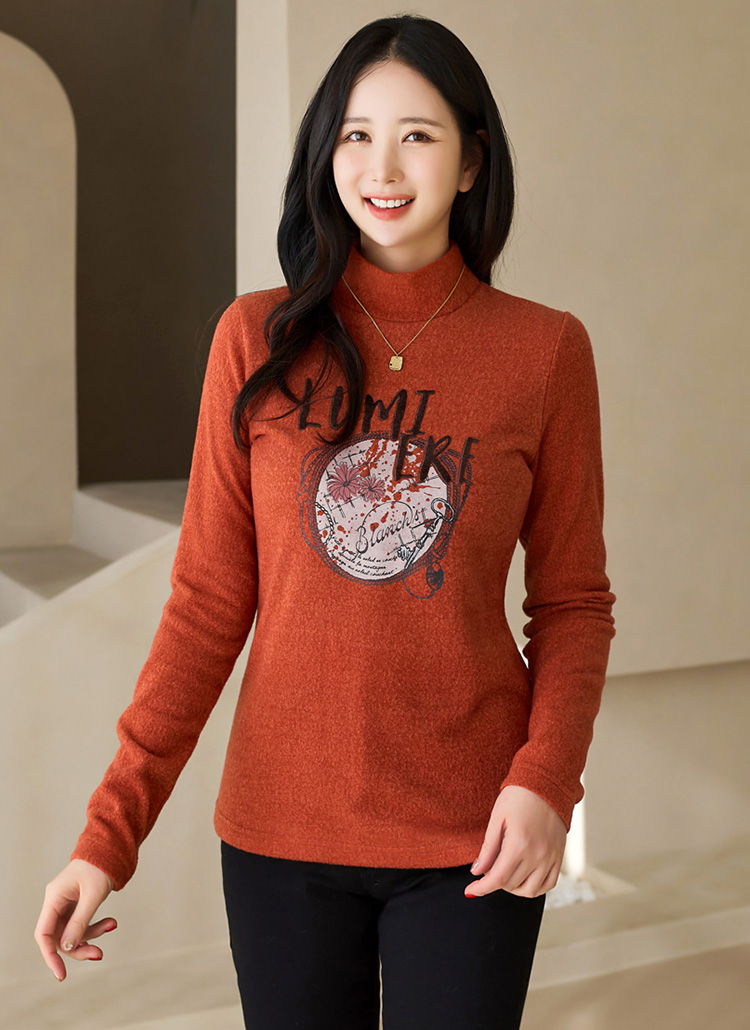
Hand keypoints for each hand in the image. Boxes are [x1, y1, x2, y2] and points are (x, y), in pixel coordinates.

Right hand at [34, 859, 117, 981]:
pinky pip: (81, 924)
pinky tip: (112, 922)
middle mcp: (56, 903)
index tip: (61, 974)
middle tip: (99, 954)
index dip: (50, 956)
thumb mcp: (93, 895)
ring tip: (112, 924)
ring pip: (72, 933)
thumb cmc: (100, 867)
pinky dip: (95, 927)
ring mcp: (65, 905)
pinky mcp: (76, 906)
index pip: (44, 934)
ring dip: (91, 936)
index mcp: (54, 897)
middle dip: (79, 947)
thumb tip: (68, 948)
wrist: (110, 849)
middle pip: (59, 937)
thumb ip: (80, 921)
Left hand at [466, 785, 565, 898]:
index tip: (470, 890)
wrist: (546, 784)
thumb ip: (488, 849)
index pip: (497, 878)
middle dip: (494, 881)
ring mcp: (551, 857)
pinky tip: (523, 878)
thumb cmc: (518, 797)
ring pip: (530, 891)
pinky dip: (534, 887)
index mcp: (519, 844)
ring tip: (504, 874)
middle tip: (487, 868)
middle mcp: (537, 855)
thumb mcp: (497, 819)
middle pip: (511, 884)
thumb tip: (476, 872)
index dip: (481, 888)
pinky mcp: (560, 856)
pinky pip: (549, 884)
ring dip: (513, 888)